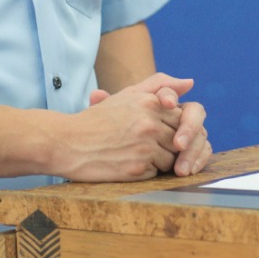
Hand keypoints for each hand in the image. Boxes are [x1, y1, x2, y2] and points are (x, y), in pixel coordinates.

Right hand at [59, 73, 188, 181]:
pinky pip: (157, 174)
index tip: (155, 130)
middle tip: (144, 144)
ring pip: (172, 160)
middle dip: (168, 145)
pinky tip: (129, 163)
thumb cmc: (98, 119)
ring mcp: (145, 147)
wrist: (68, 142)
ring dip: (159, 161)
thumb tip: (190, 83)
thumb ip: (160, 85)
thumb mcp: (128, 94)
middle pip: (180, 140)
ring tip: (136, 154)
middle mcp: (150, 124)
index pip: (182, 118)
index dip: (171, 127)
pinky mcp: (137, 169)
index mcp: (150, 103)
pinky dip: (146, 172)